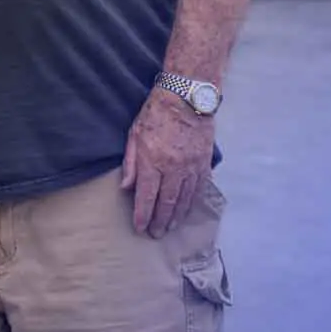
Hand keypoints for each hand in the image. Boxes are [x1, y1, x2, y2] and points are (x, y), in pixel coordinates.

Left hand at [120, 89, 214, 238]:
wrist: (186, 97)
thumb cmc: (155, 114)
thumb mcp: (134, 134)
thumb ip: (130, 163)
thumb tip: (126, 187)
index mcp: (153, 161)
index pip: (146, 196)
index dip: (143, 215)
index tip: (140, 228)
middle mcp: (174, 168)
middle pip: (167, 203)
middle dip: (160, 221)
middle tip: (156, 234)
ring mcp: (192, 167)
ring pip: (185, 199)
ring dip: (177, 216)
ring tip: (170, 228)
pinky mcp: (204, 163)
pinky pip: (199, 189)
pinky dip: (193, 203)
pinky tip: (188, 210)